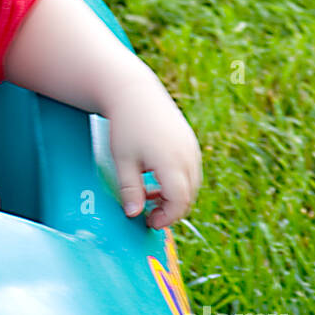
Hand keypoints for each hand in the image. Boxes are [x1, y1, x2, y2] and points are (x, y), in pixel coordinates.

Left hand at [105, 71, 201, 228]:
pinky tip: (155, 180)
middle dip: (171, 210)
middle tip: (149, 215)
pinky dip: (178, 182)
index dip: (167, 217)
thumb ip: (130, 190)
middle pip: (189, 196)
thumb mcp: (123, 161)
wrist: (134, 92)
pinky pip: (191, 171)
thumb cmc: (126, 126)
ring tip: (148, 195)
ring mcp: (192, 148)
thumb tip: (134, 214)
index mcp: (171, 162)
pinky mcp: (190, 143)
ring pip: (192, 185)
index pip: (179, 201)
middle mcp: (187, 156)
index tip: (150, 222)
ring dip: (174, 196)